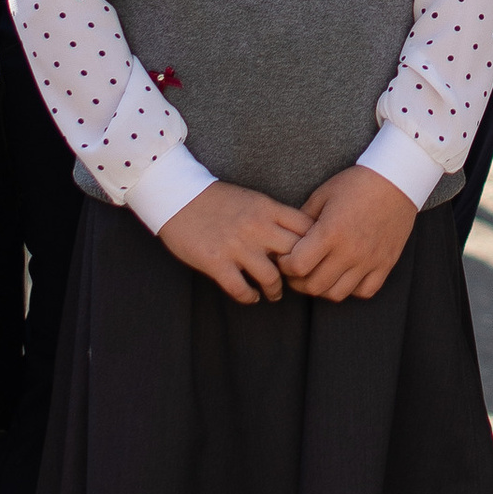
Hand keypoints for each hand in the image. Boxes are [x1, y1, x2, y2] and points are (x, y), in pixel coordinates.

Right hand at [158, 181, 305, 304]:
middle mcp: (256, 227)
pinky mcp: (216, 262)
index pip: (307, 228)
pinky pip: (241, 289)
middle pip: (295, 255)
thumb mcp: (251, 199)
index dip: (315, 244)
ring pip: (272, 278)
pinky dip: (249, 297)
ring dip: (275, 290)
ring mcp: (236, 246)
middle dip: (300, 271)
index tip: (312, 255)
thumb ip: (273, 216)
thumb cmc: (215, 199)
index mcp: (267, 208)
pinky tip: (251, 296)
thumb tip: (296, 236)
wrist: (177, 196)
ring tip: (274, 293)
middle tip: (296, 280)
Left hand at [284, 164, 417, 302]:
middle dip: (298, 281)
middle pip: (314, 286)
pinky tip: (346, 275)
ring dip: (323, 288)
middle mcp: (350, 251)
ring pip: (337, 294)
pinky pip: (365, 291)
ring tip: (320, 275)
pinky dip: (351, 289)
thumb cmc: (357, 184)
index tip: (285, 258)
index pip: (297, 266)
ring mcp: (369, 260)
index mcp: (330, 232)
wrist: (397, 179)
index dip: (285, 266)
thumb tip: (287, 239)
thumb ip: (302, 220)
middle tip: (297, 271)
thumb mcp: (323, 194)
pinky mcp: (385, 263)